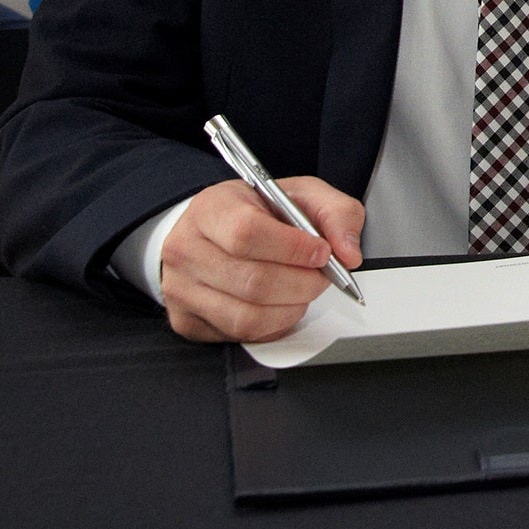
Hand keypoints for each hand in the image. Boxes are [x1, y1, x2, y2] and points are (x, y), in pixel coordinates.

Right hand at [157, 176, 365, 343]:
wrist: (212, 231)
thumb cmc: (255, 212)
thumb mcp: (299, 194)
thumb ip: (335, 213)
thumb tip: (348, 254)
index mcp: (211, 209)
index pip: (247, 234)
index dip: (293, 249)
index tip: (322, 252)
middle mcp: (186, 250)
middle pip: (252, 281)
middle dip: (301, 284)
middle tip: (321, 276)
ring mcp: (181, 290)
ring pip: (247, 316)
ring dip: (291, 308)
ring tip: (303, 290)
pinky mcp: (186, 321)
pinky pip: (240, 335)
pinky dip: (273, 325)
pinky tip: (282, 305)